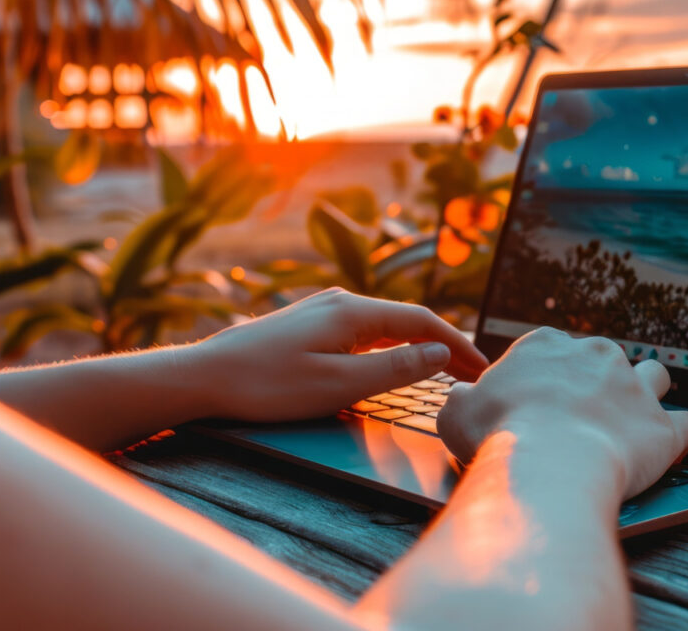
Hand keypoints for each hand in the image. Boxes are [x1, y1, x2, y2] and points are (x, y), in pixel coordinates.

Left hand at [190, 288, 488, 422]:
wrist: (204, 377)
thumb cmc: (268, 386)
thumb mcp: (339, 385)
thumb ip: (394, 368)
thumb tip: (440, 352)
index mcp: (354, 312)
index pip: (422, 322)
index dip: (457, 345)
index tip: (483, 368)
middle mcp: (341, 302)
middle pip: (407, 320)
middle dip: (443, 345)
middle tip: (473, 373)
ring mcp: (322, 310)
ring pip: (386, 325)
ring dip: (418, 346)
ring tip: (443, 369)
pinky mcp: (308, 324)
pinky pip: (364, 330)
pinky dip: (392, 345)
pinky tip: (394, 361)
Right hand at [436, 327, 687, 499]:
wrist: (548, 465)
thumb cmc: (498, 437)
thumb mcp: (456, 413)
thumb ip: (462, 399)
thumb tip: (462, 397)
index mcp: (547, 344)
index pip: (553, 351)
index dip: (547, 379)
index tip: (538, 404)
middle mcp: (597, 355)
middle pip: (604, 360)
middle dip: (596, 384)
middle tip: (579, 418)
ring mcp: (635, 388)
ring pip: (656, 376)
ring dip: (647, 394)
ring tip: (633, 420)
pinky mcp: (663, 427)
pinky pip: (687, 425)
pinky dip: (680, 436)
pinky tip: (670, 447)